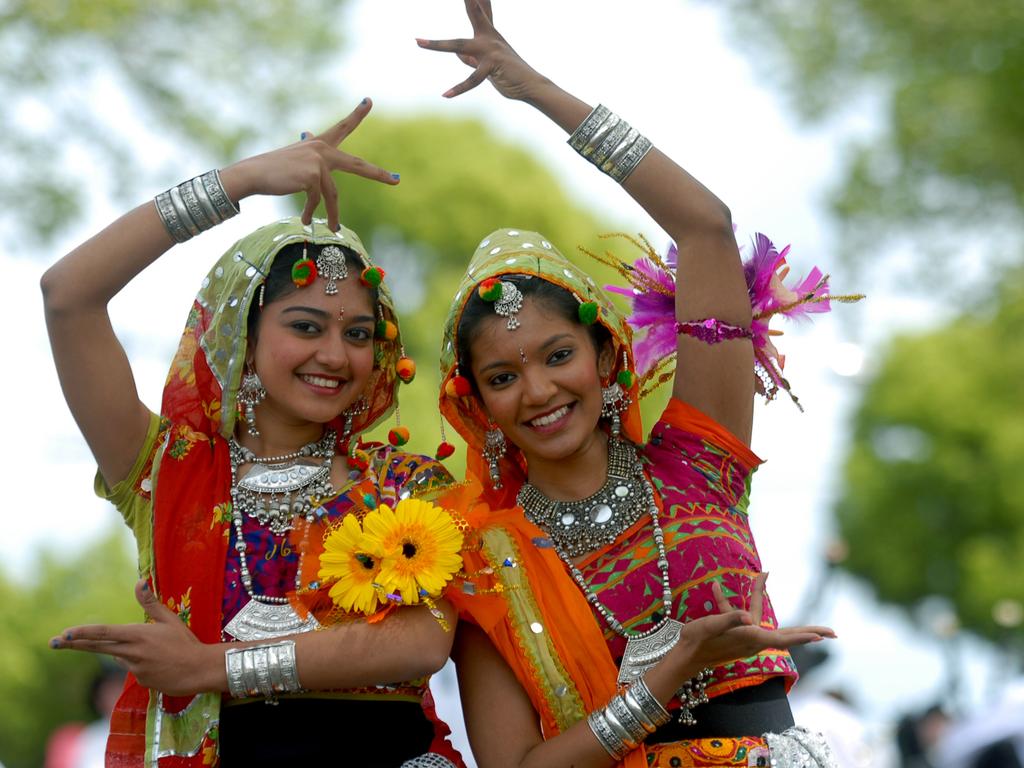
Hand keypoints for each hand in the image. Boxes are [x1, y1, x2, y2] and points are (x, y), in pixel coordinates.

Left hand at [50, 579, 215, 696]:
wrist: (200, 670)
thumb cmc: (186, 641)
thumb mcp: (170, 619)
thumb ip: (150, 603)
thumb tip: (140, 581)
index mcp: (138, 635)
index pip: (103, 633)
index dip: (82, 633)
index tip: (64, 634)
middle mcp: (132, 652)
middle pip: (97, 647)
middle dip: (74, 644)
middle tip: (53, 642)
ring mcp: (135, 669)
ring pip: (121, 657)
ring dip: (128, 652)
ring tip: (158, 651)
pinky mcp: (141, 681)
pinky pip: (134, 668)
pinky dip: (142, 663)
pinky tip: (162, 663)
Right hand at [222, 98, 399, 230]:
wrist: (254, 174)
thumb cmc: (274, 169)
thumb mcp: (295, 157)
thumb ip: (310, 150)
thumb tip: (309, 132)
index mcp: (319, 143)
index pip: (342, 127)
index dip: (356, 114)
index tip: (368, 100)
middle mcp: (321, 149)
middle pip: (356, 164)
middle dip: (377, 174)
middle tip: (397, 180)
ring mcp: (318, 161)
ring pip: (332, 194)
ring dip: (332, 214)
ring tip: (333, 229)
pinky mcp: (313, 176)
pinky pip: (318, 200)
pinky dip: (311, 212)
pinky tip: (305, 220)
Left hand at [416, 0, 544, 99]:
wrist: (530, 86)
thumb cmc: (510, 75)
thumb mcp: (487, 65)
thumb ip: (471, 58)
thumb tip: (458, 55)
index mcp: (489, 35)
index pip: (479, 10)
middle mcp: (490, 37)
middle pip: (474, 12)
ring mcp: (491, 50)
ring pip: (458, 45)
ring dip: (437, 45)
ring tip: (419, 42)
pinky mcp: (492, 65)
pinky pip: (472, 79)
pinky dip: (459, 89)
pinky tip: (445, 95)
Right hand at [677, 574, 835, 672]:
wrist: (685, 657)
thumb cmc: (696, 639)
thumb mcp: (710, 624)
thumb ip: (729, 617)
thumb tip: (747, 617)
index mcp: (749, 637)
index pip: (782, 637)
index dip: (803, 636)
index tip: (823, 636)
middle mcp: (753, 641)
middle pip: (787, 637)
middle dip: (810, 634)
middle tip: (834, 633)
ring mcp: (749, 641)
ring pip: (777, 632)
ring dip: (795, 628)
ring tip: (815, 629)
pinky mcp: (742, 639)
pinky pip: (761, 626)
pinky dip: (765, 617)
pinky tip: (743, 602)